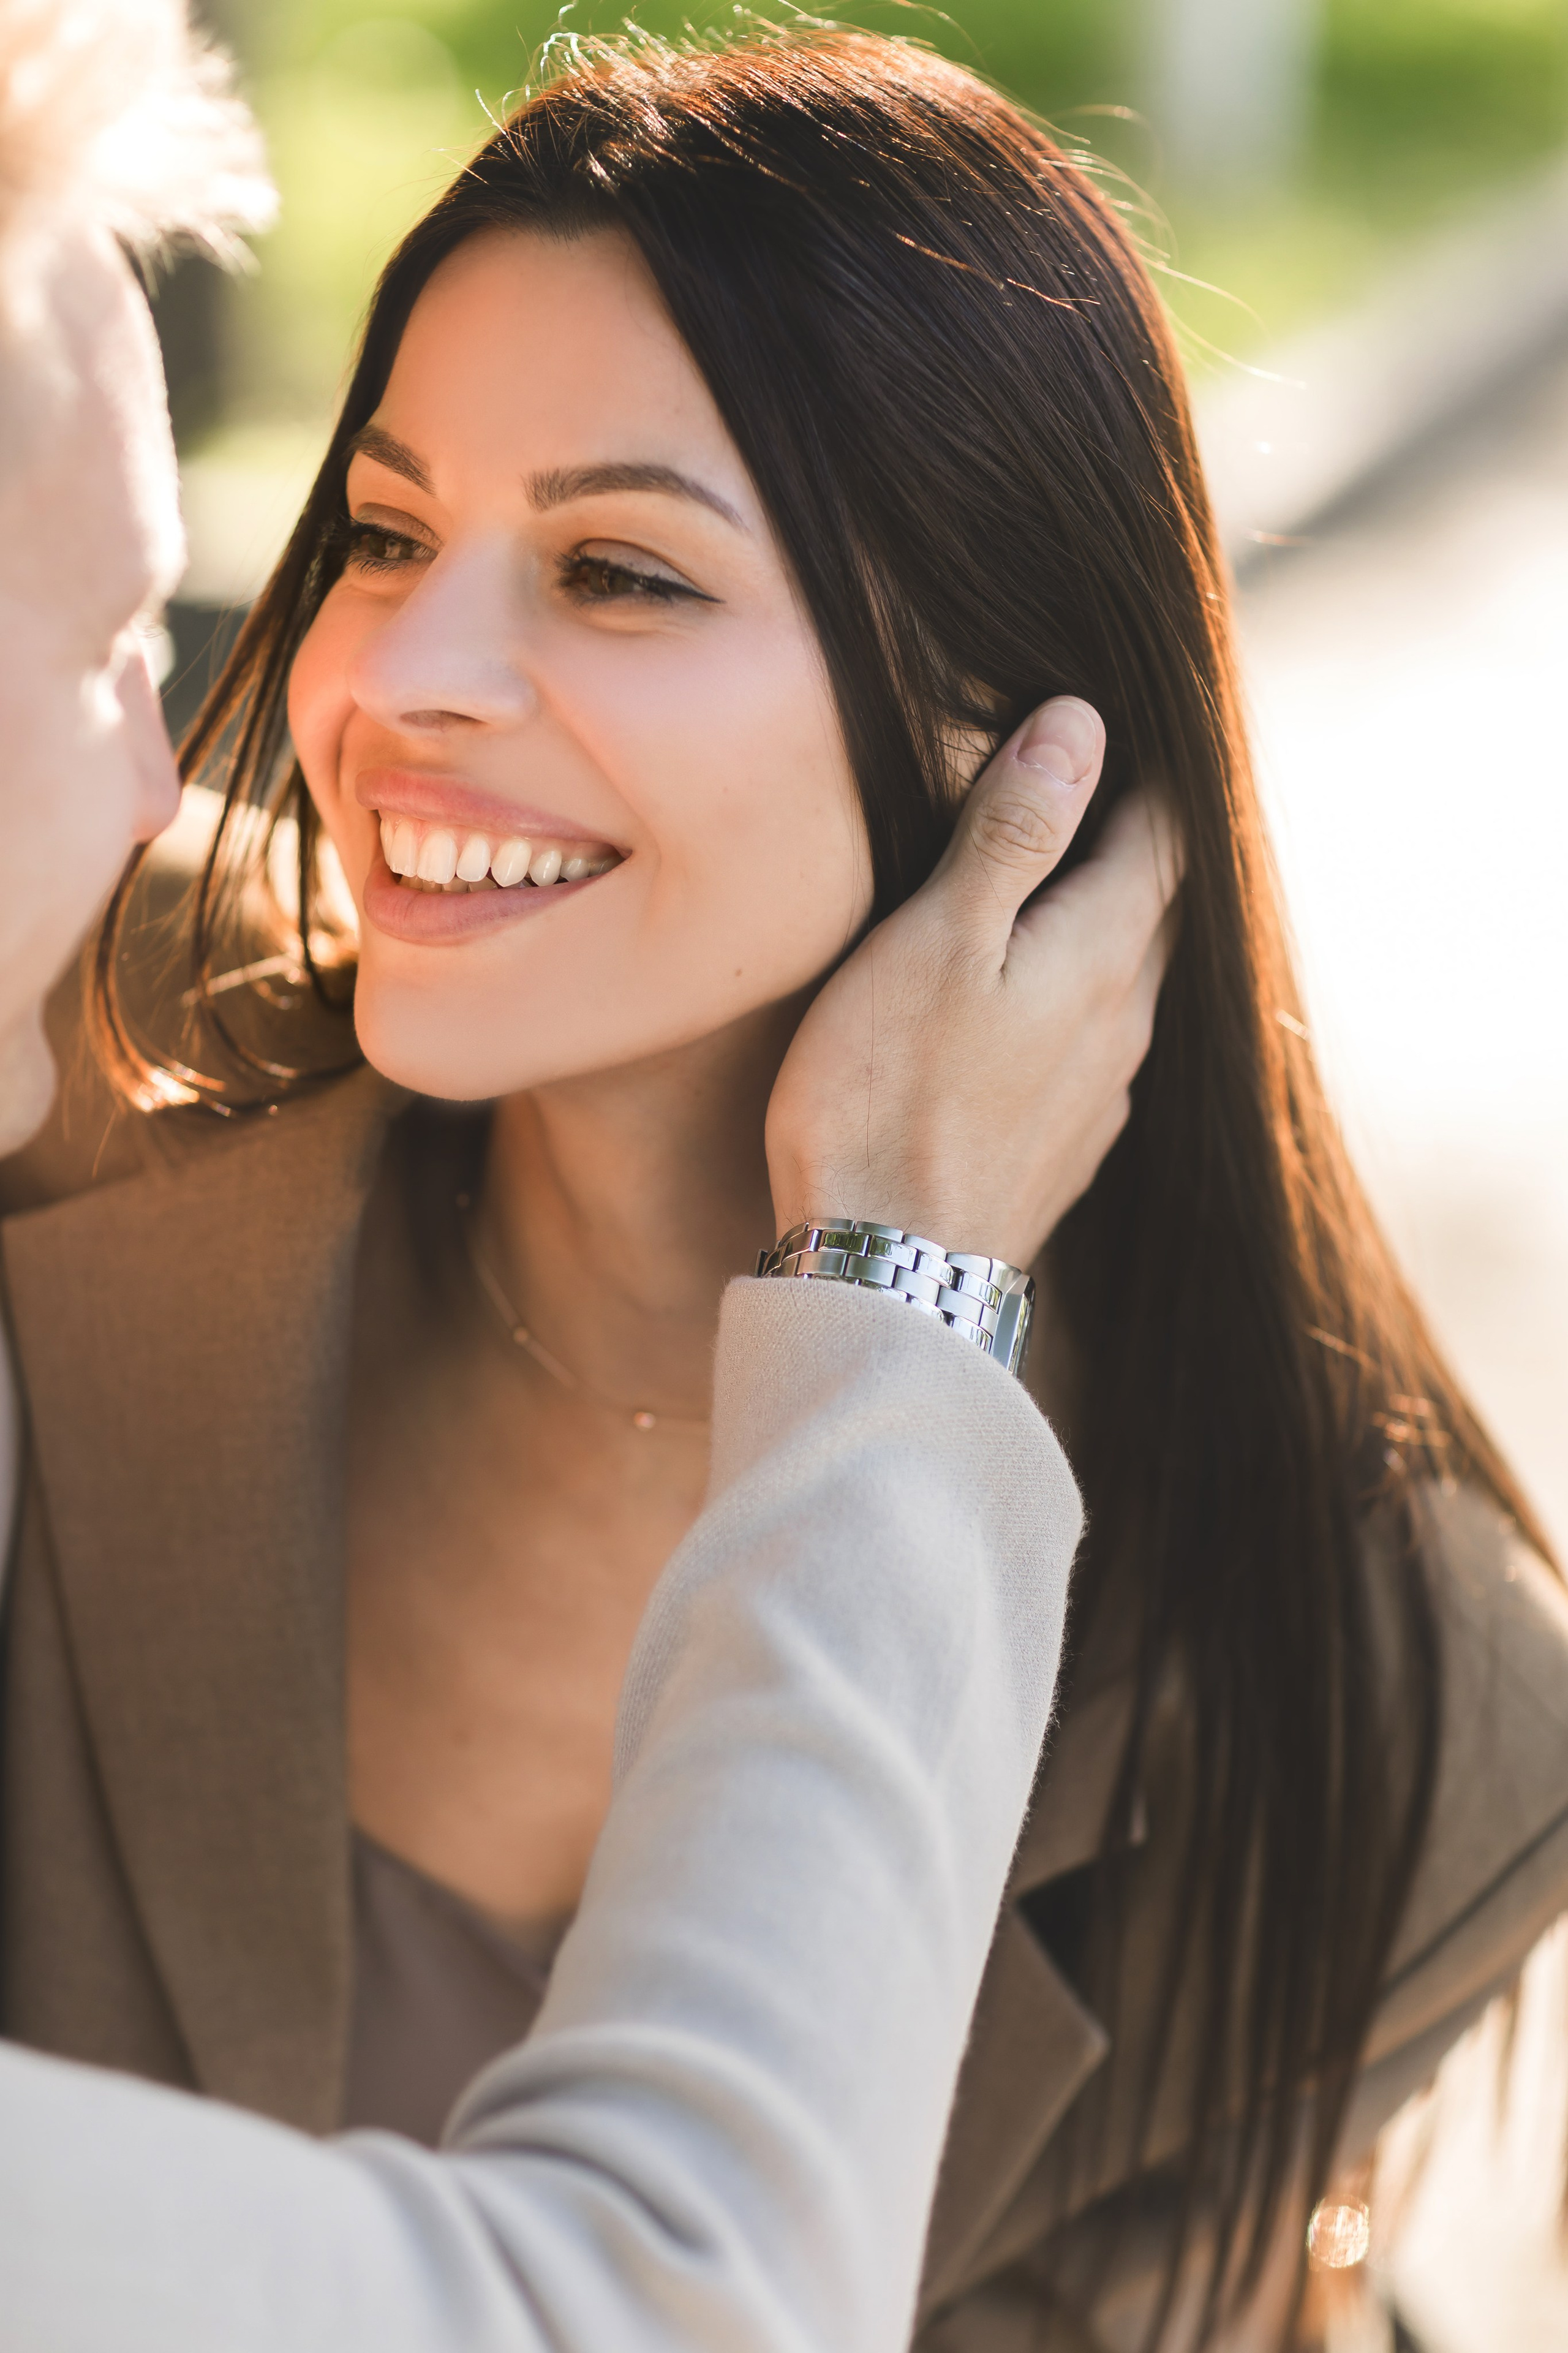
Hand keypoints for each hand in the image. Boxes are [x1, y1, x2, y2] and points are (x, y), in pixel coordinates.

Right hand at [765, 697, 1181, 1268]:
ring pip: (1124, 980)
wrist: (884, 1276)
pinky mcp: (1065, 1149)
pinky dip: (1066, 1003)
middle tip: (1080, 790)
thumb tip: (1080, 724)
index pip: (1168, 832)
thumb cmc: (886, 1097)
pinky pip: (1091, 1047)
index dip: (1146, 769)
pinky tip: (1014, 1011)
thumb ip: (1013, 831)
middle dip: (1125, 842)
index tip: (1111, 725)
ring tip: (1038, 893)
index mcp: (1103, 953)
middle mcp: (1126, 1023)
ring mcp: (1102, 1094)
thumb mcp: (937, 938)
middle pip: (1155, 905)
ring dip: (1094, 927)